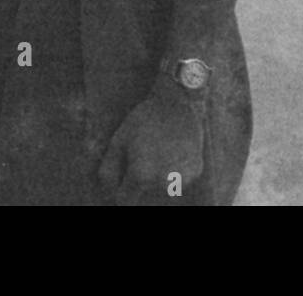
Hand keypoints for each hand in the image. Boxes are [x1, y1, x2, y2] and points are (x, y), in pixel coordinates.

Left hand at [96, 77, 205, 203]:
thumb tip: (107, 189)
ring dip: (156, 177)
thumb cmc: (143, 120)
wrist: (177, 104)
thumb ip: (108, 169)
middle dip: (138, 181)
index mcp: (141, 176)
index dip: (119, 189)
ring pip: (161, 187)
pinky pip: (177, 180)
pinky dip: (172, 171)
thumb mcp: (118, 140)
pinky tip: (171, 150)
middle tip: (139, 155)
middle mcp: (162, 183)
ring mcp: (181, 179)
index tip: (119, 177)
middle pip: (143, 193)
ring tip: (156, 150)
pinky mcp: (195, 173)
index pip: (124, 199)